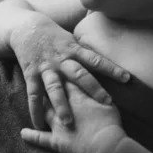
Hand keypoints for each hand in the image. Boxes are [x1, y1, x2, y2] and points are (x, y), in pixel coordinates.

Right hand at [10, 23, 129, 129]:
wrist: (25, 27)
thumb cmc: (54, 35)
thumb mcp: (72, 39)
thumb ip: (85, 52)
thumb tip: (106, 62)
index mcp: (73, 49)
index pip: (96, 59)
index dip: (111, 68)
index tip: (127, 78)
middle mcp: (61, 59)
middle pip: (79, 74)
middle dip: (93, 89)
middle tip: (107, 102)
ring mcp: (45, 67)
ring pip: (55, 88)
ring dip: (62, 105)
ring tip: (69, 122)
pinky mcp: (30, 74)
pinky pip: (33, 95)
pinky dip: (36, 111)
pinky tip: (39, 125)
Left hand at [21, 82, 125, 152]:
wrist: (105, 146)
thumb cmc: (109, 123)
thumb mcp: (108, 103)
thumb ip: (99, 91)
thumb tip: (98, 85)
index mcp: (75, 93)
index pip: (64, 79)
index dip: (61, 72)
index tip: (57, 67)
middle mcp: (62, 105)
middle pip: (50, 90)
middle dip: (47, 84)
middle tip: (41, 77)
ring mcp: (56, 123)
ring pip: (42, 110)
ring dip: (38, 105)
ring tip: (33, 102)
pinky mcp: (55, 141)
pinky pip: (40, 138)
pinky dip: (32, 136)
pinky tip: (24, 133)